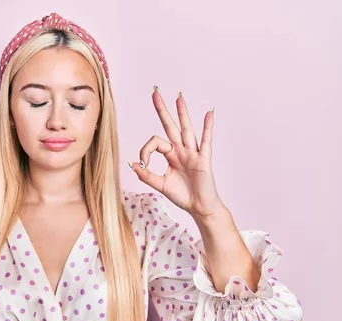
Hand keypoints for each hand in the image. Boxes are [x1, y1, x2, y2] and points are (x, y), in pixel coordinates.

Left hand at [129, 87, 224, 218]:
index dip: (146, 151)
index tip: (143, 164)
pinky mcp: (204, 159)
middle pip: (170, 126)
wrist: (199, 207)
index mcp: (170, 155)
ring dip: (182, 113)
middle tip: (155, 92)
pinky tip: (209, 113)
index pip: (155, 143)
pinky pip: (206, 140)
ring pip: (186, 129)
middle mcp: (181, 150)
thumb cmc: (182, 195)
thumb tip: (132, 164)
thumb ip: (146, 175)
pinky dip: (208, 127)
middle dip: (162, 110)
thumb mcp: (160, 185)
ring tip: (179, 96)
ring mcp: (193, 153)